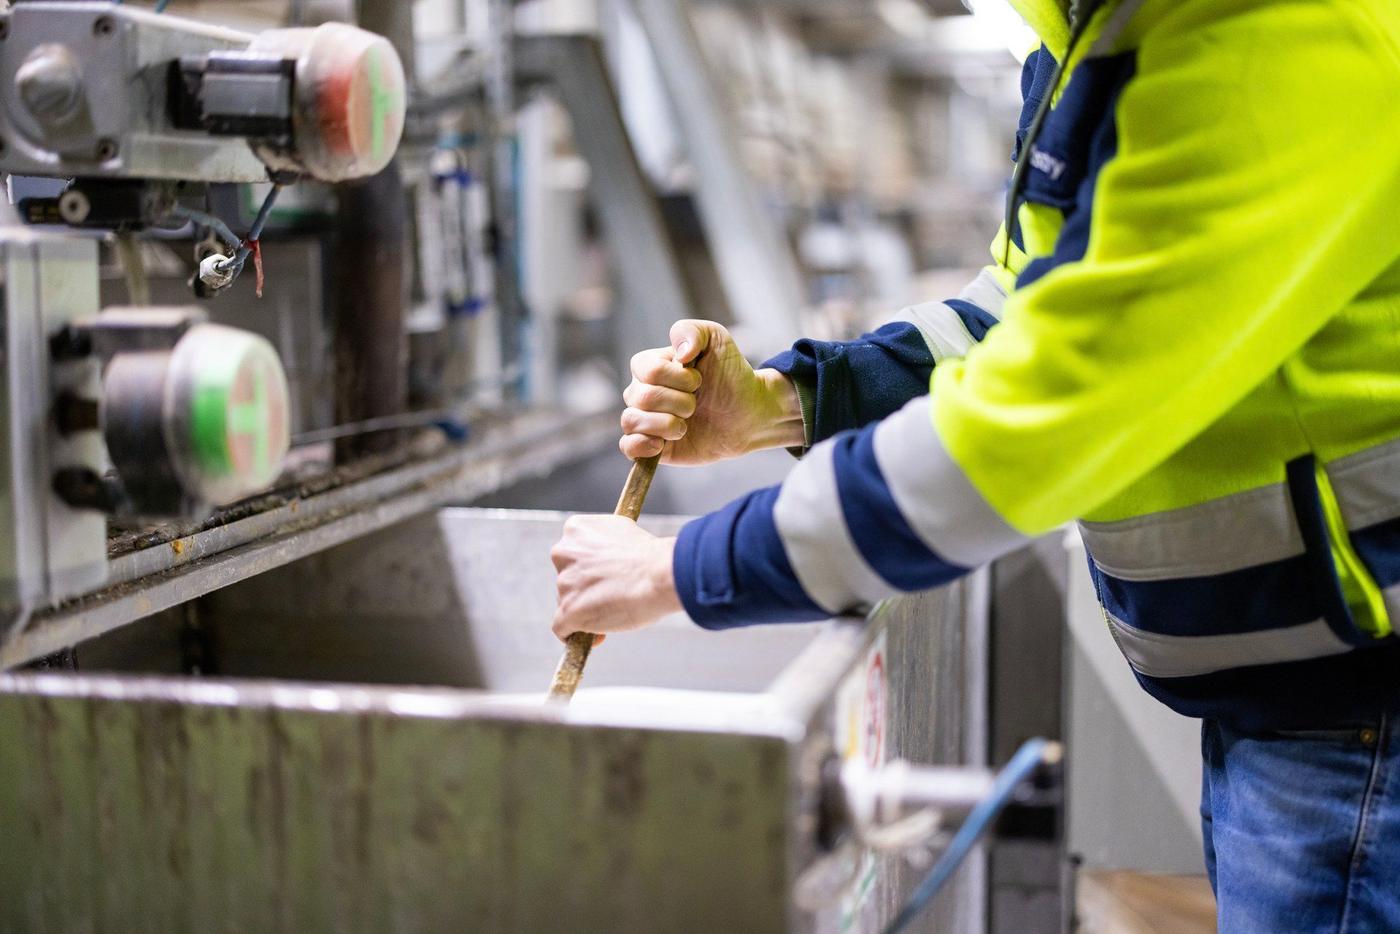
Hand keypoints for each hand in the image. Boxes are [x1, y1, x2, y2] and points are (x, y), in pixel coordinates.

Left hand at [551, 515, 681, 640]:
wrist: (660, 576)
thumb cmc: (652, 557)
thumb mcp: (624, 535)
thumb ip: (606, 545)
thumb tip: (607, 559)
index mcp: (576, 529)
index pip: (573, 553)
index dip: (590, 569)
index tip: (605, 579)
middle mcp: (563, 552)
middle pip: (567, 578)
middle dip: (586, 590)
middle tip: (611, 598)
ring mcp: (564, 583)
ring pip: (566, 603)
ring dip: (585, 612)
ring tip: (613, 615)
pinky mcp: (568, 611)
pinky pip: (561, 629)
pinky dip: (574, 635)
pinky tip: (594, 637)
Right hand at [621, 320, 803, 465]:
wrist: (748, 412)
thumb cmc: (730, 373)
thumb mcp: (716, 339)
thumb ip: (692, 331)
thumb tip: (679, 354)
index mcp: (650, 366)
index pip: (648, 370)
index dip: (678, 378)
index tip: (699, 380)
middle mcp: (641, 392)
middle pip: (643, 397)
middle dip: (680, 402)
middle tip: (697, 404)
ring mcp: (645, 420)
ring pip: (632, 421)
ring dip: (667, 425)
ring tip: (686, 426)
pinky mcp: (651, 446)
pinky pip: (627, 447)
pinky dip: (641, 446)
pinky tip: (662, 444)